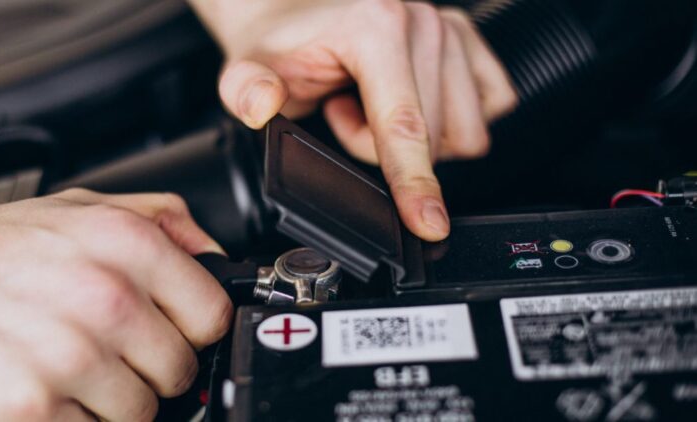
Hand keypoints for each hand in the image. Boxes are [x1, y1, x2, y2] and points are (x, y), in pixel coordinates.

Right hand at [0, 189, 230, 420]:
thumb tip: (214, 256)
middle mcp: (103, 298)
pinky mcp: (29, 409)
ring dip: (107, 401)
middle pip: (178, 372)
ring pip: (138, 413)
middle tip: (104, 352)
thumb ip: (161, 222)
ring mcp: (68, 358)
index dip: (192, 330)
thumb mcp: (77, 206)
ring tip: (65, 369)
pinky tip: (39, 389)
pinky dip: (68, 420)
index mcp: (124, 245)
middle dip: (147, 369)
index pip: (212, 315)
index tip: (169, 332)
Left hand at [192, 0, 517, 240]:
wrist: (295, 14)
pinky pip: (488, 109)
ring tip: (368, 106)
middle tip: (342, 114)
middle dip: (383, 148)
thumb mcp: (247, 69)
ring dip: (414, 137)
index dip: (414, 183)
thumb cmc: (281, 45)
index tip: (429, 224)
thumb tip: (262, 104)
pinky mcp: (470, 42)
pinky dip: (446, 122)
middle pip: (433, 139)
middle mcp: (421, 21)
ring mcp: (451, 28)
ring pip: (464, 132)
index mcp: (375, 25)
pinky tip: (404, 102)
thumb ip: (246, 90)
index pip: (403, 125)